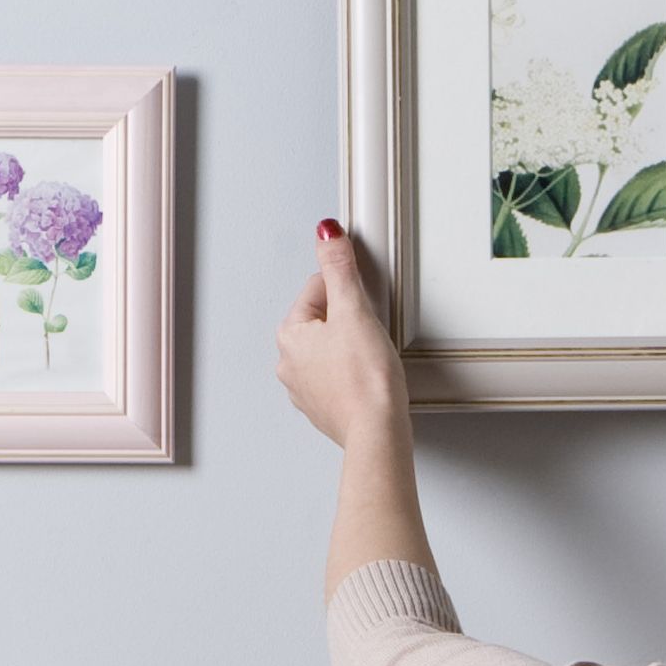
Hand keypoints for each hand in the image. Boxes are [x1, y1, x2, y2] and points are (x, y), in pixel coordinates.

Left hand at [278, 221, 408, 448]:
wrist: (376, 431)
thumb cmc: (364, 380)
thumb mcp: (354, 310)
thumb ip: (339, 268)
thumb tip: (327, 233)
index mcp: (289, 335)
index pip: (318, 289)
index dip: (349, 292)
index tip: (364, 306)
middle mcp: (288, 363)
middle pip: (324, 319)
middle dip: (350, 320)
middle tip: (369, 336)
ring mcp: (304, 388)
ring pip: (332, 349)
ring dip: (353, 347)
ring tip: (371, 358)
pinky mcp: (324, 407)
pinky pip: (339, 376)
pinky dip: (354, 373)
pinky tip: (369, 377)